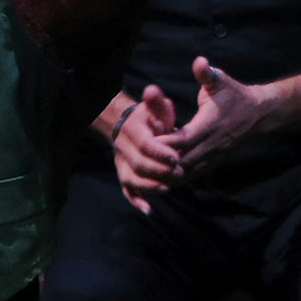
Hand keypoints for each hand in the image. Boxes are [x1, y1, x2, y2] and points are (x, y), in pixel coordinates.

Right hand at [109, 85, 181, 214]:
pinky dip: (135, 200)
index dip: (159, 151)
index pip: (144, 144)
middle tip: (178, 173)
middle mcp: (123, 148)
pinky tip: (148, 210)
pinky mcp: (124, 173)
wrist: (127, 125)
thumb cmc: (148, 116)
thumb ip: (156, 102)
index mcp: (132, 131)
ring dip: (148, 186)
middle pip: (138, 164)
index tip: (176, 157)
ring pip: (131, 178)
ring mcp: (122, 163)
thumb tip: (153, 90)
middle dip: (158, 170)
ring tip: (167, 189)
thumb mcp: (154, 107)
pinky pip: (126, 189)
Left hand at [158, 58, 268, 180]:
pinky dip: (179, 175)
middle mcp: (211, 145)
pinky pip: (195, 175)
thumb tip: (199, 61)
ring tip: (150, 166)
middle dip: (162, 161)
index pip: (183, 140)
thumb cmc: (235, 95)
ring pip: (188, 173)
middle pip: (182, 162)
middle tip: (142, 156)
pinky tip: (165, 171)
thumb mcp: (221, 81)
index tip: (148, 138)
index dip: (164, 141)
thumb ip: (207, 74)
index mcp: (209, 125)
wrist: (259, 114)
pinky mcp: (215, 163)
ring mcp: (214, 156)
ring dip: (169, 172)